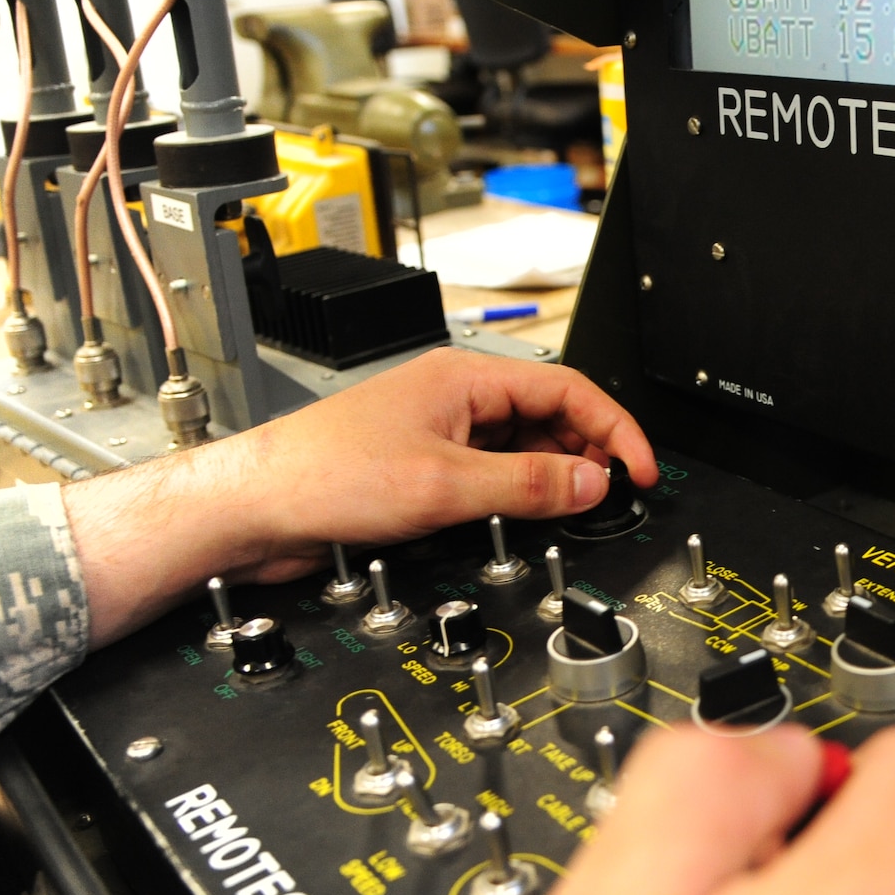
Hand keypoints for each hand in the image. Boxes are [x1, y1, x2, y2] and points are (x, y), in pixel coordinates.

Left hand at [64, 348, 656, 645]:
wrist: (253, 508)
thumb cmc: (322, 474)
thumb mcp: (444, 484)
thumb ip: (527, 483)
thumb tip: (591, 483)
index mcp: (466, 378)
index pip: (569, 389)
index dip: (615, 429)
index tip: (641, 469)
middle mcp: (457, 398)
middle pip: (552, 416)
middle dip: (588, 455)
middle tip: (609, 497)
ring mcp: (441, 432)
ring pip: (523, 447)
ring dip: (552, 477)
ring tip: (569, 511)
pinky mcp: (425, 467)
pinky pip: (492, 473)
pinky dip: (518, 493)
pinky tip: (523, 517)